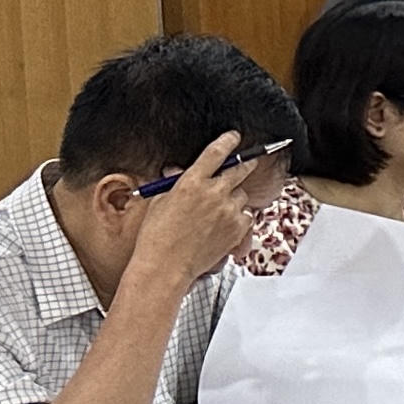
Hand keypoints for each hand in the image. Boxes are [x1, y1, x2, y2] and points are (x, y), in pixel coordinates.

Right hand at [133, 132, 273, 288]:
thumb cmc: (156, 236)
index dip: (228, 141)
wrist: (165, 267)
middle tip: (246, 163)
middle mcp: (214, 192)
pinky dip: (239, 218)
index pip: (216, 152)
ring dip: (234, 198)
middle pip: (241, 169)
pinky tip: (223, 226)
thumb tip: (177, 170)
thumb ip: (173, 183)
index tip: (234, 136)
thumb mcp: (160, 202)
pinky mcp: (238, 228)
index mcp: (191, 182)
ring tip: (217, 212)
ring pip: (242, 195)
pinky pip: (247, 215)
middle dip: (245, 164)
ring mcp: (228, 210)